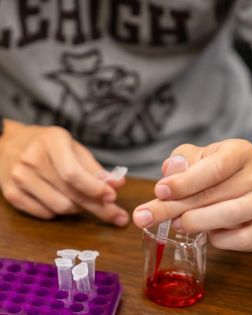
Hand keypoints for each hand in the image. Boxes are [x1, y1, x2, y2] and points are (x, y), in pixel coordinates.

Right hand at [0, 120, 128, 225]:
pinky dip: (61, 212)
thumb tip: (118, 184)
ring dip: (80, 209)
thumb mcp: (73, 148)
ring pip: (60, 208)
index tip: (112, 197)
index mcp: (52, 141)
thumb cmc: (48, 146)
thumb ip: (94, 168)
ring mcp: (19, 178)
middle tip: (119, 218)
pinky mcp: (11, 194)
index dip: (95, 188)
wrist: (8, 144)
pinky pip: (46, 214)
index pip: (73, 173)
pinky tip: (64, 200)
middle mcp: (32, 159)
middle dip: (99, 208)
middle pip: (70, 194)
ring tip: (85, 200)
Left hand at [133, 139, 251, 250]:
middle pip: (214, 195)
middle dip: (175, 207)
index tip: (159, 191)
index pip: (214, 167)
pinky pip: (241, 239)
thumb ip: (182, 161)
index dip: (184, 182)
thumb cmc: (220, 171)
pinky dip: (218, 239)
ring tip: (178, 223)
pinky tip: (208, 232)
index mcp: (240, 152)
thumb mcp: (199, 158)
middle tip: (147, 217)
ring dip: (196, 223)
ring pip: (228, 217)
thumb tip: (170, 170)